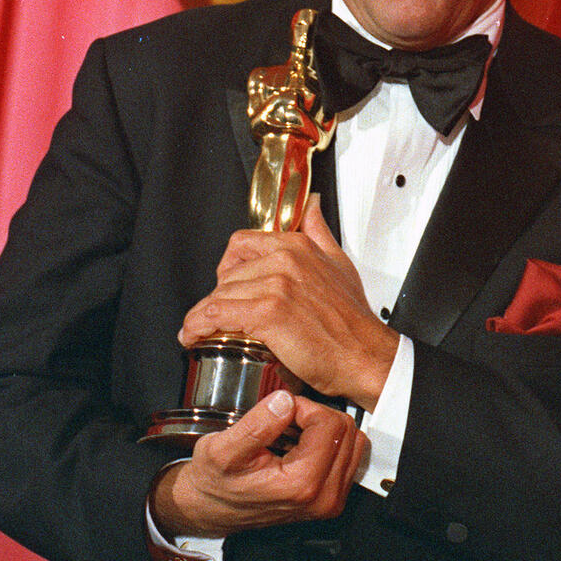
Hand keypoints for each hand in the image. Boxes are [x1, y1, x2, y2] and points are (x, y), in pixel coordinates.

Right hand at [150, 389, 366, 538]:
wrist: (212, 508)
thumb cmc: (216, 482)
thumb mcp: (222, 448)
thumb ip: (256, 425)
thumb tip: (285, 401)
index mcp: (302, 484)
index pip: (329, 423)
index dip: (304, 407)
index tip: (281, 414)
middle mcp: (324, 497)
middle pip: (346, 430)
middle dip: (316, 416)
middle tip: (286, 422)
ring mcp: (331, 500)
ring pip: (353, 441)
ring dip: (325, 428)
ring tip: (293, 434)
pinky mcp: (333, 498)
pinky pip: (349, 455)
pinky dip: (329, 442)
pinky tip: (302, 446)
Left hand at [179, 196, 398, 410]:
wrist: (364, 355)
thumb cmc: (353, 320)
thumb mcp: (340, 262)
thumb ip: (320, 230)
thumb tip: (312, 205)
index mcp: (297, 246)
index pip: (241, 245)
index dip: (228, 269)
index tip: (226, 287)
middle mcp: (284, 259)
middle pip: (227, 274)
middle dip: (218, 297)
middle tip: (219, 317)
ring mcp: (276, 285)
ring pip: (219, 294)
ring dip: (203, 315)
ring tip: (200, 331)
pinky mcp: (268, 312)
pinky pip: (218, 313)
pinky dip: (198, 326)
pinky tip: (195, 336)